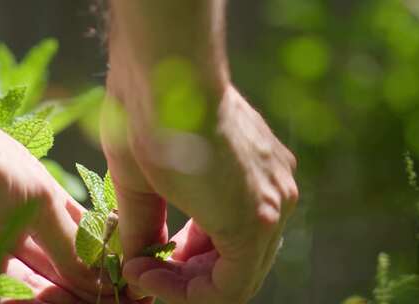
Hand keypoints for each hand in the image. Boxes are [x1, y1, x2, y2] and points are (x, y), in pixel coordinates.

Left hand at [0, 72, 133, 302]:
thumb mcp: (38, 200)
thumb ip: (68, 242)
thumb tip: (99, 277)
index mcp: (53, 206)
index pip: (86, 241)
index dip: (100, 263)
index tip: (113, 288)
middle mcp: (30, 226)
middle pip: (60, 267)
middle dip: (74, 288)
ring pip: (29, 280)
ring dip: (44, 297)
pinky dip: (11, 298)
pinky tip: (20, 303)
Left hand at [102, 84, 297, 303]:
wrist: (170, 67)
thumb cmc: (150, 126)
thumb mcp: (139, 192)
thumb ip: (143, 236)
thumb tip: (139, 261)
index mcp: (250, 223)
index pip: (227, 291)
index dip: (181, 294)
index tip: (141, 274)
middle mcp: (277, 205)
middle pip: (242, 269)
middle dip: (193, 277)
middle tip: (150, 266)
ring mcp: (279, 180)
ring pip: (250, 242)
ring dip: (208, 251)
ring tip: (167, 243)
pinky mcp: (271, 160)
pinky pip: (255, 210)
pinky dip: (223, 223)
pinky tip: (192, 211)